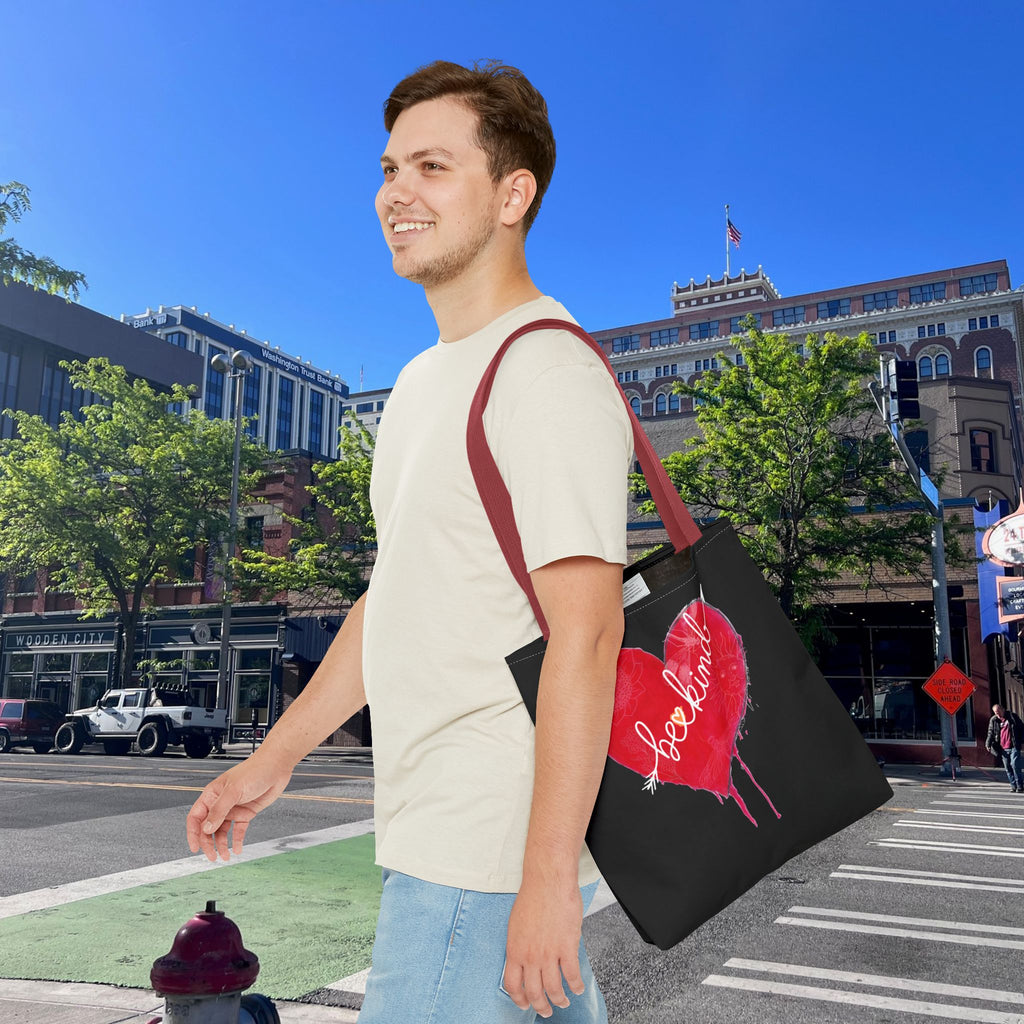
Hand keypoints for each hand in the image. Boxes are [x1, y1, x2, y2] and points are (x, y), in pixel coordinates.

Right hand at [185, 754, 292, 861]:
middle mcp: (220, 803)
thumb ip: (219, 810)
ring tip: (226, 857)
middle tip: (213, 857)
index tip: (195, 848)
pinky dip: (237, 840)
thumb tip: (206, 829)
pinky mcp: (246, 813)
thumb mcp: (234, 791)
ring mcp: (233, 809)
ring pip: (222, 831)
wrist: (277, 766)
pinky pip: (238, 830)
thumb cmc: (254, 771)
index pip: (196, 817)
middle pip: (208, 827)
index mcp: (212, 795)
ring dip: (222, 845)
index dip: (193, 833)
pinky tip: (237, 849)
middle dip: (208, 843)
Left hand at [503, 878, 584, 1018]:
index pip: (512, 985)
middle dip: (541, 1006)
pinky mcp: (567, 947)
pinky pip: (572, 975)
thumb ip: (520, 946)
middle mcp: (530, 956)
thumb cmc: (533, 896)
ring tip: (563, 1001)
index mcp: (514, 949)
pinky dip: (576, 986)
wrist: (548, 881)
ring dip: (559, 1000)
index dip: (519, 999)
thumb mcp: (516, 925)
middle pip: (534, 992)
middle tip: (546, 1010)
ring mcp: (548, 953)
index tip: (525, 1004)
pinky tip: (577, 987)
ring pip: (554, 989)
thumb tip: (524, 960)